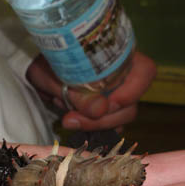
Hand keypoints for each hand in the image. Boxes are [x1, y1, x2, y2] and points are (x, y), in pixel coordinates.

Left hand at [26, 52, 155, 130]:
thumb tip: (100, 109)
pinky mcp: (104, 112)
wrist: (39, 67)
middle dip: (103, 119)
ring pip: (119, 120)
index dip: (132, 91)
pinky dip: (89, 128)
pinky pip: (107, 128)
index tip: (106, 104)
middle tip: (72, 119)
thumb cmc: (52, 59)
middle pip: (131, 105)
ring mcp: (115, 96)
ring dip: (93, 125)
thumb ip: (79, 90)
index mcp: (120, 56)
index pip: (145, 72)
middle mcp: (123, 77)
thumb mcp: (60, 72)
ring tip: (66, 116)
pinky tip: (71, 119)